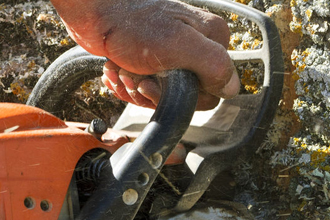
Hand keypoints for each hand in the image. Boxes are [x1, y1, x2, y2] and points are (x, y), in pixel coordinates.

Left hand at [51, 0, 239, 109]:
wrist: (96, 13)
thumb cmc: (132, 23)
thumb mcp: (179, 45)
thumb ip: (213, 65)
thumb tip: (232, 88)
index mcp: (212, 40)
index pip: (212, 91)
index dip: (181, 97)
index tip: (155, 83)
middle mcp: (196, 46)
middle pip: (184, 96)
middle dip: (152, 92)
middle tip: (136, 75)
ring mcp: (173, 54)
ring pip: (161, 95)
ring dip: (135, 88)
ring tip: (122, 68)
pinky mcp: (151, 60)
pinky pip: (144, 88)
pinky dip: (126, 84)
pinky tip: (116, 69)